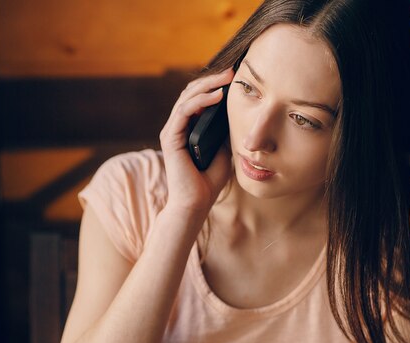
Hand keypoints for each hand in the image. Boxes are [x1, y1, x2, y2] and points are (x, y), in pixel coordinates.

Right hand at [159, 68, 234, 215]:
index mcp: (189, 128)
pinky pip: (184, 110)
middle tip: (232, 72)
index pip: (199, 98)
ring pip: (187, 97)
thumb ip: (225, 131)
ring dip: (208, 85)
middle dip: (212, 80)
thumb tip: (239, 111)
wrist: (195, 203)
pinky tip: (217, 96)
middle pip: (192, 93)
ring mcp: (172, 130)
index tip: (235, 79)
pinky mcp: (170, 137)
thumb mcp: (224, 150)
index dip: (215, 86)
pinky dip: (200, 100)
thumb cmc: (208, 181)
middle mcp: (178, 126)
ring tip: (227, 78)